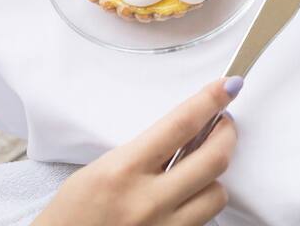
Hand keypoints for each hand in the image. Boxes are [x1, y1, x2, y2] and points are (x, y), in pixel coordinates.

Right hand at [34, 77, 241, 225]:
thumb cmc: (71, 215)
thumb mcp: (99, 170)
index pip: (180, 125)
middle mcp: (146, 201)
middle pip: (213, 159)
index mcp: (122, 171)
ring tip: (199, 169)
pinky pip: (203, 221)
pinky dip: (200, 204)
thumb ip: (145, 151)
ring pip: (217, 194)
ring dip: (214, 176)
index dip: (210, 101)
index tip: (228, 86)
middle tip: (223, 124)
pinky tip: (187, 197)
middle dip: (227, 134)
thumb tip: (187, 133)